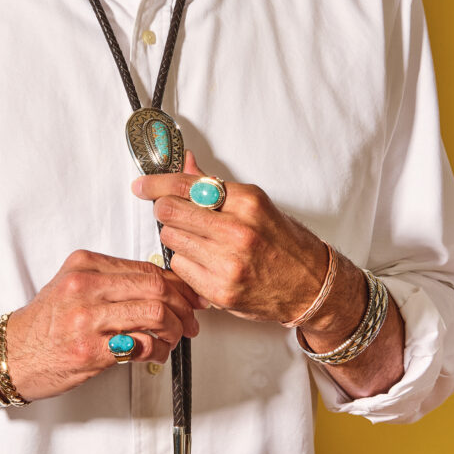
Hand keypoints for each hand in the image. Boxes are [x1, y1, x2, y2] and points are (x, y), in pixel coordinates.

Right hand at [5, 249, 204, 401]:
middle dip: (184, 307)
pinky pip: (141, 345)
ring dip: (175, 330)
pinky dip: (158, 351)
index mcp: (85, 264)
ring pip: (155, 314)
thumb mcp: (76, 285)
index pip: (147, 268)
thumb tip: (167, 286)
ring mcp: (86, 319)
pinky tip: (155, 353)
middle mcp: (85, 286)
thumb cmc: (47, 322)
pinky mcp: (88, 351)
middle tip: (192, 321)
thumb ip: (115, 281)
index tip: (193, 297)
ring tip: (174, 339)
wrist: (10, 354)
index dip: (179, 285)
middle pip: (156, 287)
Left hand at [132, 152, 327, 323]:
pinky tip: (201, 260)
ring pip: (170, 239)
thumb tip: (185, 163)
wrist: (311, 285)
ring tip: (195, 239)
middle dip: (164, 209)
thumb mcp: (255, 204)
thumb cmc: (284, 243)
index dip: (156, 183)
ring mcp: (228, 263)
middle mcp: (237, 231)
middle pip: (170, 211)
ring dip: (175, 236)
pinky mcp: (220, 290)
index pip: (186, 185)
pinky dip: (184, 262)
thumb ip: (215, 186)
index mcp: (246, 202)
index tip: (142, 185)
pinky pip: (179, 267)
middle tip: (169, 211)